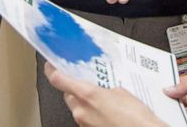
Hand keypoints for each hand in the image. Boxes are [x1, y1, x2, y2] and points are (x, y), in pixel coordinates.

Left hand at [44, 63, 167, 126]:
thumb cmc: (136, 118)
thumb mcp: (122, 92)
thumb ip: (105, 87)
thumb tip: (102, 87)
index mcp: (87, 95)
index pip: (58, 80)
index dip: (52, 70)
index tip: (50, 65)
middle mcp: (81, 111)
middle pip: (68, 95)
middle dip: (75, 88)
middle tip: (87, 83)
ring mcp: (84, 124)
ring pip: (76, 108)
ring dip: (85, 103)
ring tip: (103, 100)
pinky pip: (85, 120)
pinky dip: (92, 114)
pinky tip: (107, 113)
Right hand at [164, 72, 186, 122]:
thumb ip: (185, 86)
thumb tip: (169, 89)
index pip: (175, 84)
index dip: (166, 85)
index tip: (156, 86)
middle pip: (176, 97)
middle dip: (169, 97)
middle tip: (159, 96)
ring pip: (181, 107)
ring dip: (174, 106)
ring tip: (166, 103)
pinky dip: (182, 114)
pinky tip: (177, 111)